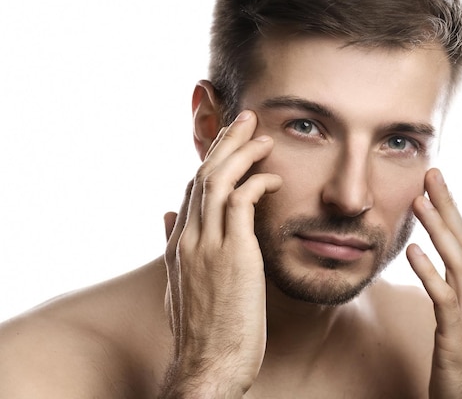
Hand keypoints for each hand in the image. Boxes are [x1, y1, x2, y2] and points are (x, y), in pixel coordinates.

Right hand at [160, 111, 281, 397]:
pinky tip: (272, 177)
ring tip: (261, 134)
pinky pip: (241, 203)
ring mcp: (208, 245)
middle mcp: (189, 239)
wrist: (209, 364)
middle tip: (245, 119)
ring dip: (241, 152)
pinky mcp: (233, 255)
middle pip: (203, 175)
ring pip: (218, 181)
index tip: (229, 143)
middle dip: (225, 143)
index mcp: (179, 245)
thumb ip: (173, 247)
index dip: (211, 161)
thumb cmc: (204, 330)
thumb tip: (166, 216)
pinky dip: (256, 182)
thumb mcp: (180, 285)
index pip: (192, 190)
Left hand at [407, 168, 461, 398]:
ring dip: (439, 230)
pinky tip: (413, 252)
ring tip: (420, 201)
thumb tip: (439, 273)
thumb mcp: (459, 325)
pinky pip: (444, 301)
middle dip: (448, 207)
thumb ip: (452, 297)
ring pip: (458, 264)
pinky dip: (430, 273)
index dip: (452, 212)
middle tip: (431, 174)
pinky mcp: (458, 340)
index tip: (435, 184)